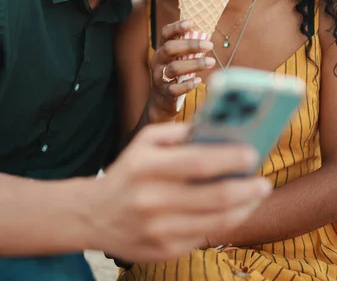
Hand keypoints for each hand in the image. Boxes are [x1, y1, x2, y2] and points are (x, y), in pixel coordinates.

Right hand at [88, 123, 270, 261]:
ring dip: (244, 207)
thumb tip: (218, 129)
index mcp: (146, 167)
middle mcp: (151, 199)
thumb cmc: (129, 171)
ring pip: (216, 221)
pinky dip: (227, 221)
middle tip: (263, 181)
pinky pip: (206, 236)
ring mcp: (158, 229)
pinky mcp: (164, 251)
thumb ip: (179, 132)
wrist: (94, 216)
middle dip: (246, 188)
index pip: (198, 162)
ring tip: (257, 194)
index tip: (252, 152)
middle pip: (213, 196)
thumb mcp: (144, 141)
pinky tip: (237, 209)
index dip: (230, 158)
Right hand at [149, 19, 215, 121]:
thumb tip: (207, 36)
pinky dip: (187, 84)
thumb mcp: (178, 59)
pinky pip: (175, 88)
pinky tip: (198, 80)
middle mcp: (157, 61)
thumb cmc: (176, 74)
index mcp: (161, 49)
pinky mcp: (164, 92)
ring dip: (194, 64)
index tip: (191, 22)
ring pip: (174, 68)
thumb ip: (188, 48)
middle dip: (190, 45)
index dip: (177, 26)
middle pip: (170, 48)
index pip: (165, 33)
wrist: (162, 100)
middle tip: (209, 44)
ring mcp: (159, 77)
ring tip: (211, 62)